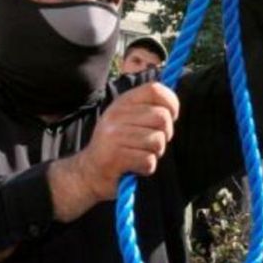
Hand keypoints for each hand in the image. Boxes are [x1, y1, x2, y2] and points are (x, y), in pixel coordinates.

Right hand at [72, 82, 179, 200]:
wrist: (88, 173)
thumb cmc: (118, 145)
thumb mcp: (129, 120)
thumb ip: (149, 109)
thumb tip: (174, 105)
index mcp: (123, 102)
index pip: (155, 90)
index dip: (172, 103)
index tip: (172, 116)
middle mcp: (116, 115)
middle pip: (162, 117)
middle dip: (166, 134)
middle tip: (152, 143)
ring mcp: (114, 136)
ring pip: (158, 141)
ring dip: (155, 153)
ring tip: (140, 155)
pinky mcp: (114, 157)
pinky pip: (148, 160)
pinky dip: (147, 167)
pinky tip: (135, 167)